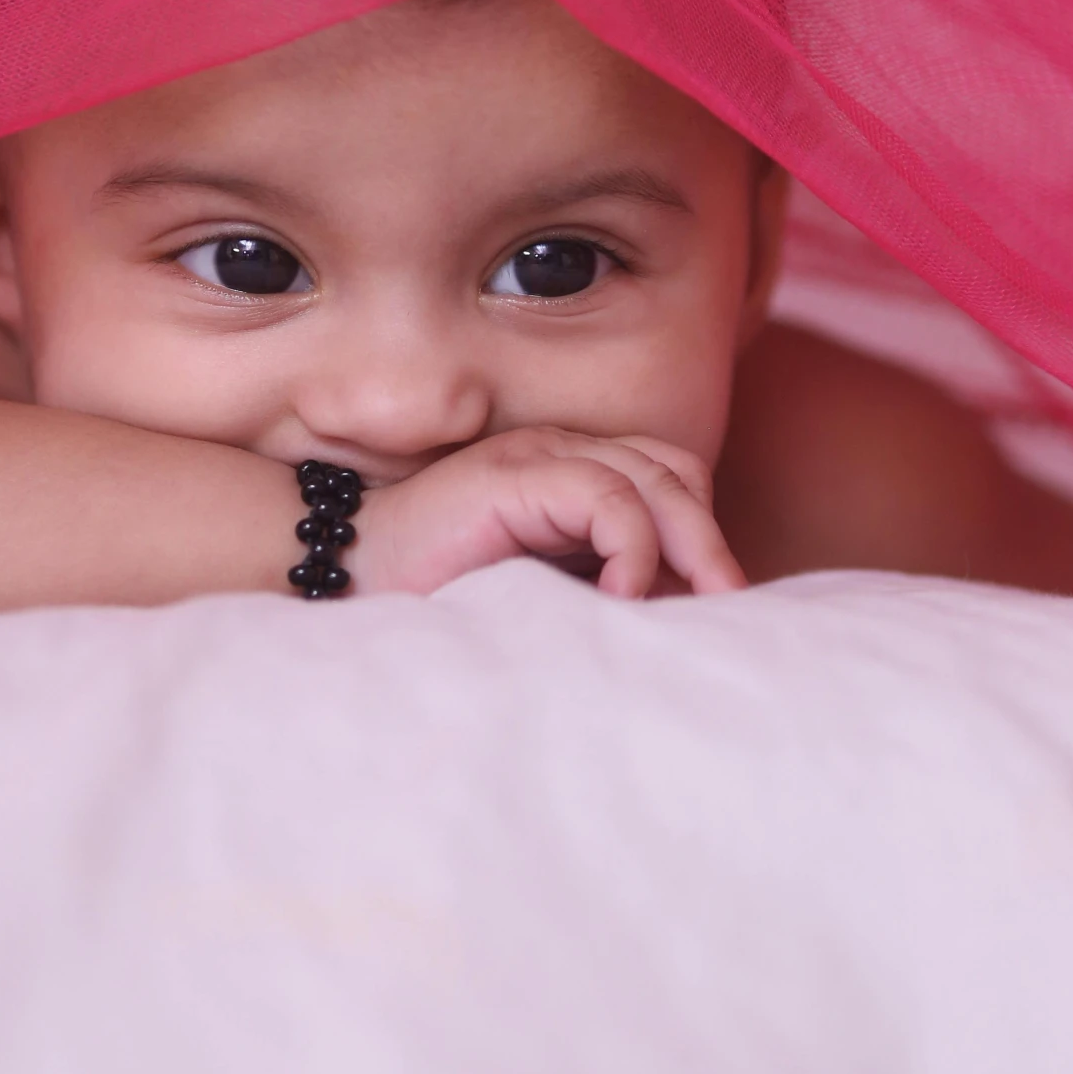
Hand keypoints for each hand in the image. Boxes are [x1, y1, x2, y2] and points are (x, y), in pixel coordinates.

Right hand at [351, 426, 744, 598]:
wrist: (344, 579)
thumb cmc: (436, 597)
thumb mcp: (543, 592)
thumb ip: (599, 586)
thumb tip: (681, 621)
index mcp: (566, 473)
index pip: (670, 475)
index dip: (702, 530)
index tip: (717, 605)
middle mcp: (557, 452)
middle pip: (675, 470)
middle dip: (709, 538)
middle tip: (727, 606)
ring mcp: (534, 456)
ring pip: (653, 476)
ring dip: (685, 544)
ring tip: (688, 606)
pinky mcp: (511, 475)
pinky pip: (604, 495)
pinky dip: (631, 546)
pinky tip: (621, 596)